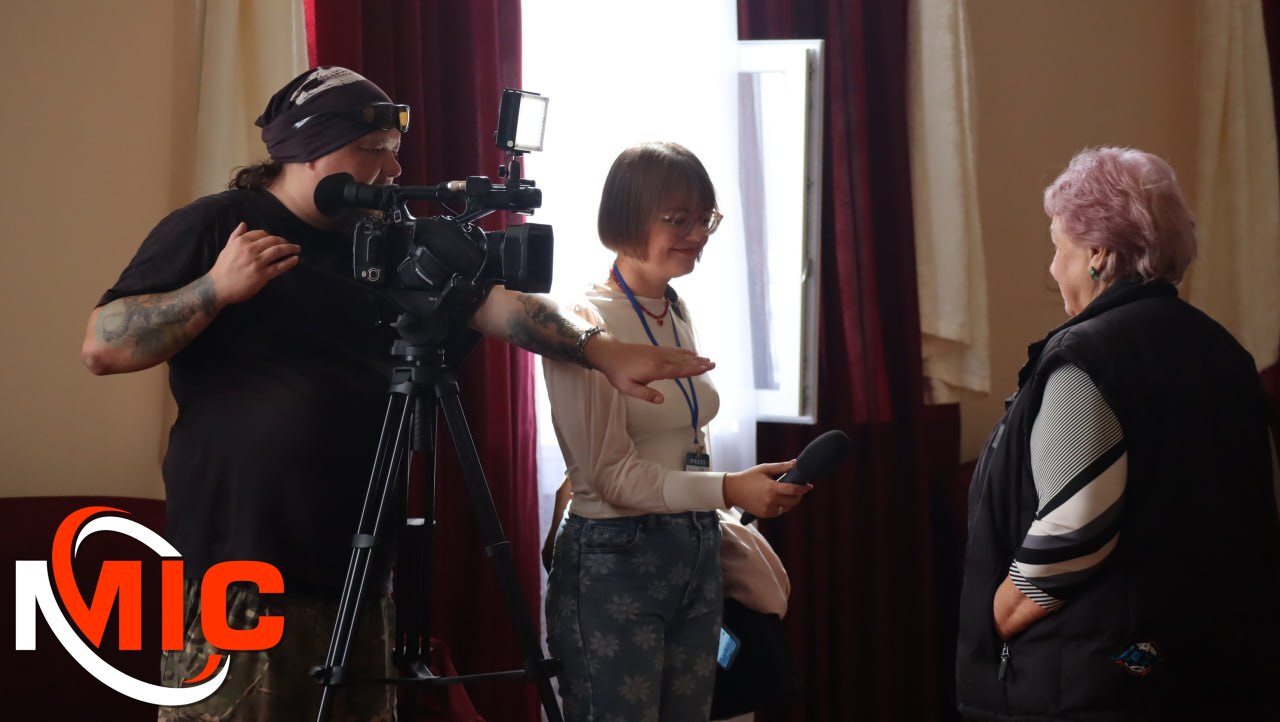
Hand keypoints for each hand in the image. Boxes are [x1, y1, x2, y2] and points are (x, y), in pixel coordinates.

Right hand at [209, 222, 299, 305]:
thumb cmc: (222, 268)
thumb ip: (236, 235)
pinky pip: (279, 266)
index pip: (262, 234)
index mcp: (242, 241)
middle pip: (273, 240)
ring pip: (278, 251)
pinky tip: (295, 259)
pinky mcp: (262, 275)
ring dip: (290, 248)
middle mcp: (250, 249)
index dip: (271, 236)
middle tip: (290, 244)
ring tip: (297, 249)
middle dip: (284, 241)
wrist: (217, 287)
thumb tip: (244, 224)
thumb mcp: (227, 248)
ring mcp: (257, 262)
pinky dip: (289, 262)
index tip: (276, 240)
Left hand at [585, 332, 714, 403]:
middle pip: (682, 361)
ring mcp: (657, 352)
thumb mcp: (628, 388)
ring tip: (707, 359)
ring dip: (694, 357)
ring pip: (679, 355)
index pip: (678, 370)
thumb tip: (662, 400)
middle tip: (713, 363)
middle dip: (698, 363)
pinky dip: (683, 352)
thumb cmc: (617, 373)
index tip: (706, 368)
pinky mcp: (654, 349)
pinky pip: (673, 351)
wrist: (608, 353)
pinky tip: (690, 353)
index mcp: (654, 369)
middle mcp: (659, 359)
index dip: (693, 369)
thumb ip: (645, 394)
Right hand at [723, 460, 808, 518]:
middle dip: (799, 495)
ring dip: (790, 501)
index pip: (794, 490)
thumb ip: (781, 467)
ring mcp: (768, 509)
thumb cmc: (749, 477)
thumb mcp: (764, 469)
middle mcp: (771, 501)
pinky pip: (779, 511)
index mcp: (772, 488)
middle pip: (794, 501)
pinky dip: (782, 506)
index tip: (809, 486)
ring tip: (786, 493)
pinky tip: (777, 499)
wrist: (733, 490)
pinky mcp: (765, 515)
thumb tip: (795, 463)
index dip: (804, 488)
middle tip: (798, 489)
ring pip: (788, 508)